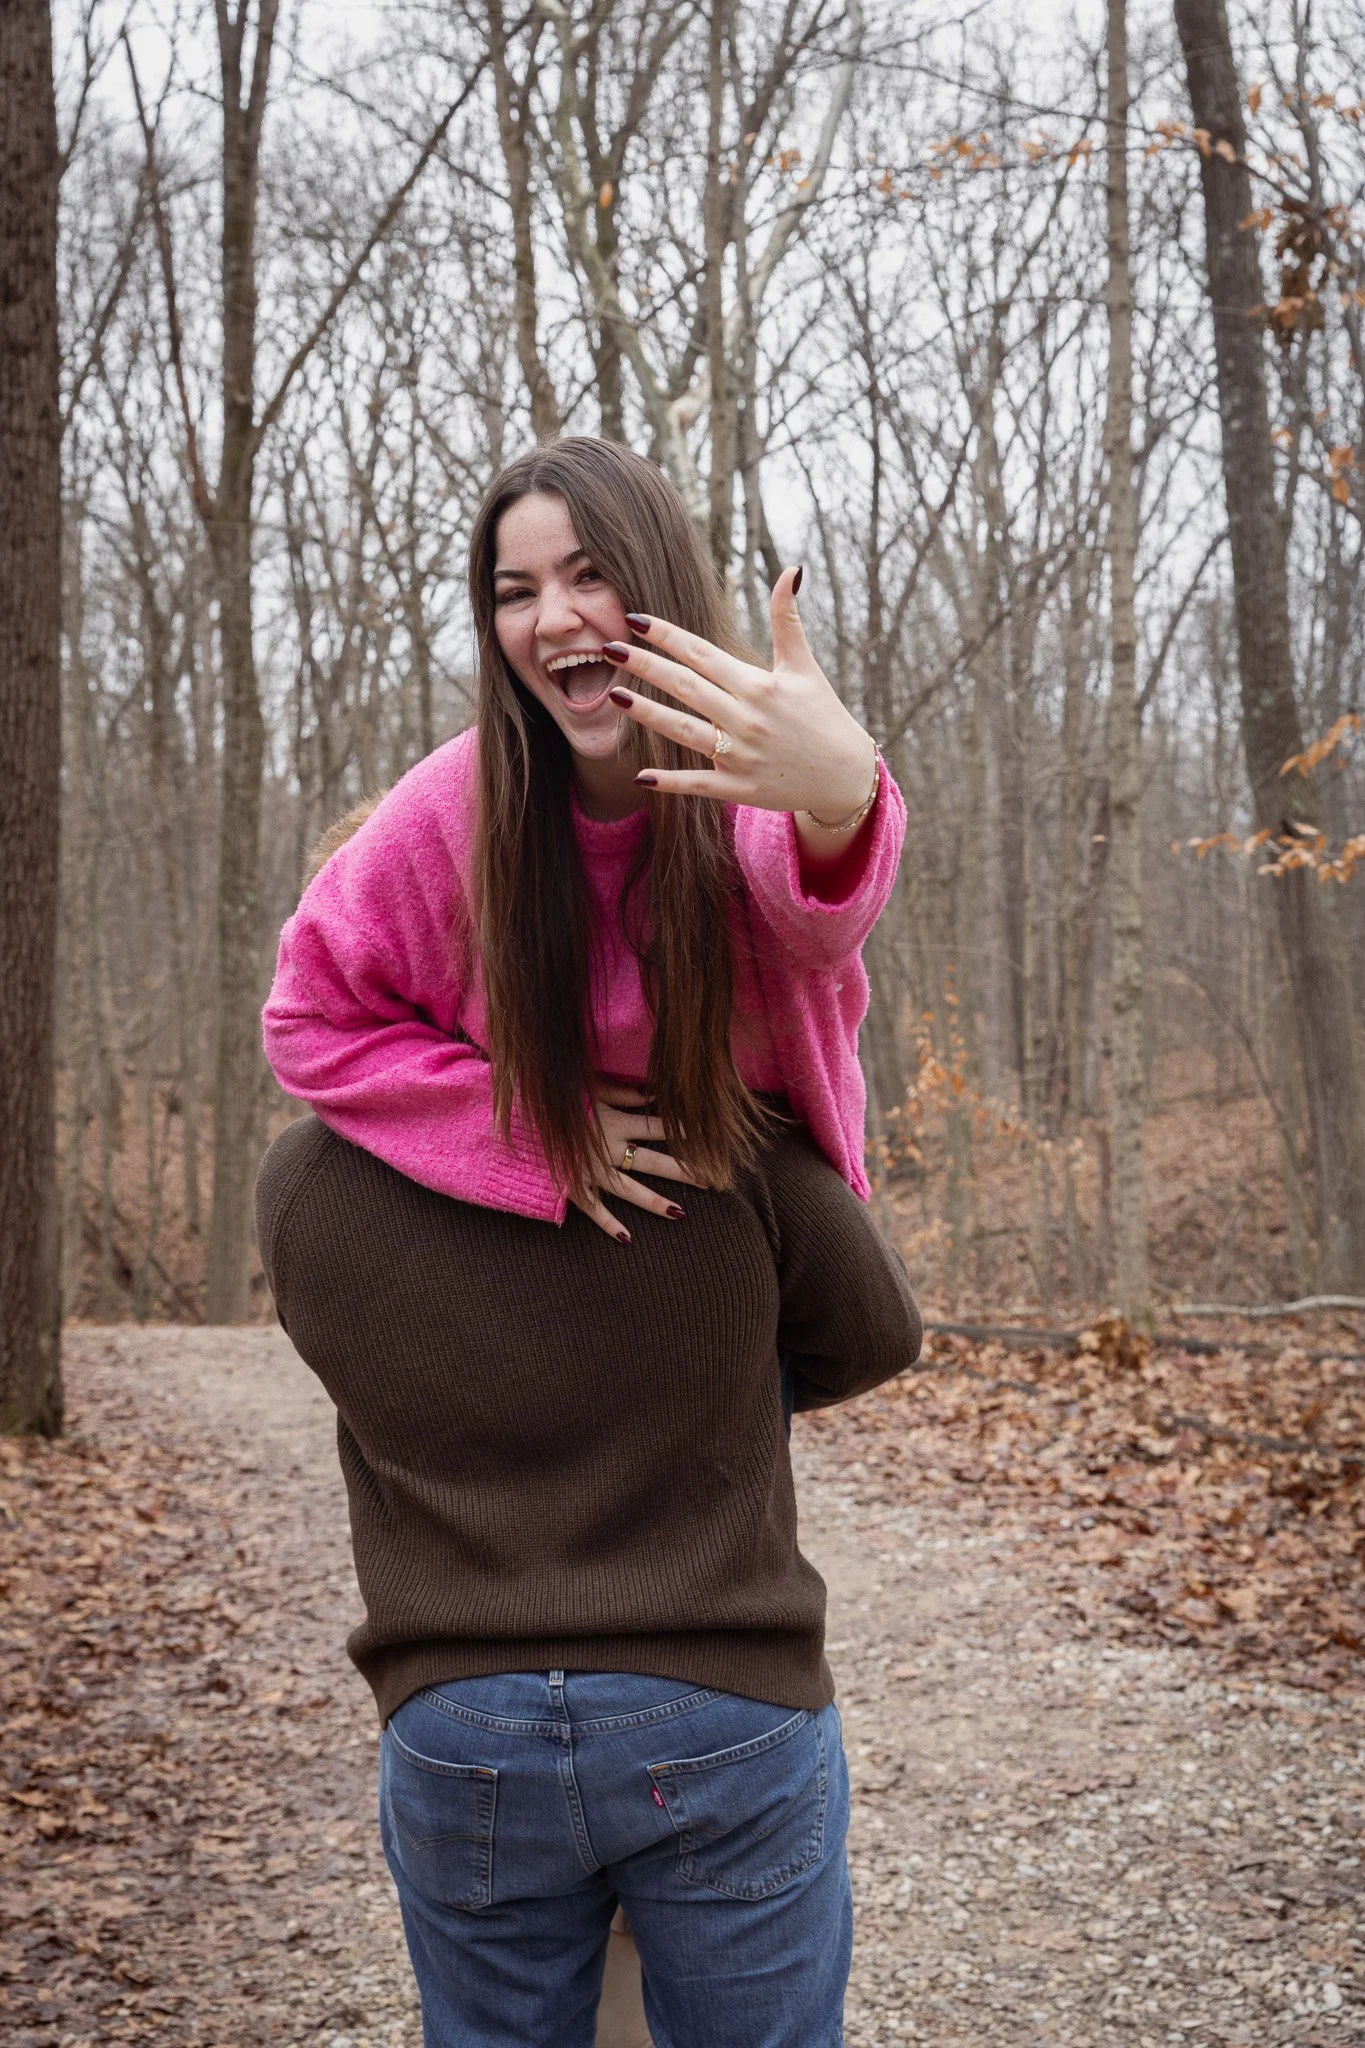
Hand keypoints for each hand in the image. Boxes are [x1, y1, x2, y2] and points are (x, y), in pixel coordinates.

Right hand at [570, 1081, 702, 1242]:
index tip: (711, 1137)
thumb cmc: (560, 1100)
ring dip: (655, 1202)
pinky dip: (609, 1225)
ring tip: (681, 1214)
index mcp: (614, 1122)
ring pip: (629, 1190)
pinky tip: (629, 1239)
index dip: (685, 1131)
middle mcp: (607, 1149)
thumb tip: (655, 1093)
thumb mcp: (591, 1089)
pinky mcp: (574, 1187)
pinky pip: (594, 1210)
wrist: (522, 1119)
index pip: (658, 1127)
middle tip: (712, 1180)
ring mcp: (591, 1171)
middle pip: (652, 1160)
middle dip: (683, 1170)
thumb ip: (624, 1092)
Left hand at [601, 566, 876, 822]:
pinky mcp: (740, 788)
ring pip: (684, 732)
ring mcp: (741, 755)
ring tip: (614, 697)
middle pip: (686, 687)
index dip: (667, 636)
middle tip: (608, 649)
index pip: (702, 654)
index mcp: (758, 685)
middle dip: (645, 667)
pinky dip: (671, 782)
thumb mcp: (805, 666)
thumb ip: (787, 620)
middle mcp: (746, 718)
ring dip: (648, 715)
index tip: (635, 619)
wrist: (845, 776)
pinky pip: (699, 784)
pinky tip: (640, 775)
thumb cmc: (823, 715)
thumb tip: (790, 570)